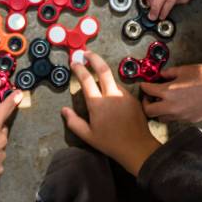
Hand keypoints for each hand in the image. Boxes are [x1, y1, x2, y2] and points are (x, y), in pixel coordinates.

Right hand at [61, 52, 161, 175]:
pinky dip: (113, 88)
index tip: (74, 62)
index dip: (79, 68)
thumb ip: (73, 122)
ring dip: (104, 77)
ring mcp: (124, 95)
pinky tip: (111, 98)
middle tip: (86, 53)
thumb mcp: (88, 136)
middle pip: (103, 69)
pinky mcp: (133, 99)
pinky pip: (120, 89)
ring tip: (98, 82)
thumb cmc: (110, 143)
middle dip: (93, 58)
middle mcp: (111, 95)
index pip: (86, 79)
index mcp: (98, 104)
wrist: (137, 148)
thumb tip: (64, 110)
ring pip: (112, 80)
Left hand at [140, 64, 201, 122]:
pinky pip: (175, 119)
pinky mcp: (190, 120)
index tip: (144, 84)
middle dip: (146, 103)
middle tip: (149, 97)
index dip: (144, 86)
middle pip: (149, 111)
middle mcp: (172, 107)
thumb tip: (162, 75)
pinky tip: (178, 104)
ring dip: (159, 110)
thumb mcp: (185, 69)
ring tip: (164, 101)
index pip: (147, 91)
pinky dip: (172, 113)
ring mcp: (181, 116)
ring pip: (162, 118)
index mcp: (168, 92)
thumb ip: (170, 73)